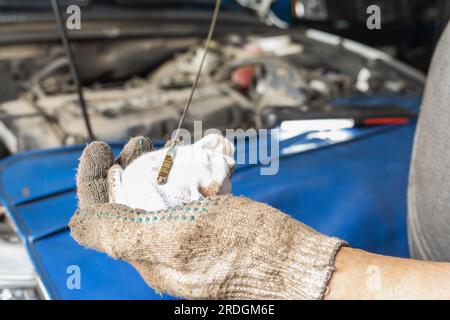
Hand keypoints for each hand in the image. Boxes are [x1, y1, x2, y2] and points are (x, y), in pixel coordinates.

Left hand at [70, 137, 344, 299]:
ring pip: (159, 199)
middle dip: (126, 168)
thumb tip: (78, 222)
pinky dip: (191, 177)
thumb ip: (121, 233)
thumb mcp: (179, 237)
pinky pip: (191, 201)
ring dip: (157, 168)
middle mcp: (164, 252)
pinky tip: (203, 161)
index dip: (92, 179)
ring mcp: (189, 242)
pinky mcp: (213, 233)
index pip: (100, 216)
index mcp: (148, 256)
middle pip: (128, 204)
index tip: (98, 147)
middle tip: (139, 142)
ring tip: (166, 147)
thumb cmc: (252, 253)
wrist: (303, 268)